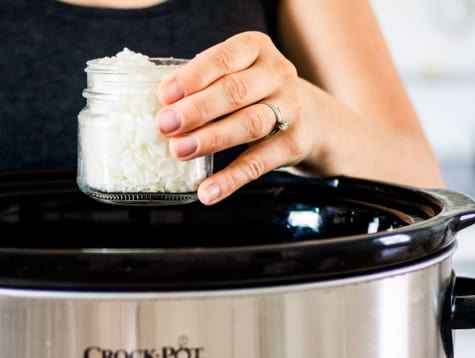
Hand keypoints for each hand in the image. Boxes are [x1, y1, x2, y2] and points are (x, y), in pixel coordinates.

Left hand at [156, 32, 308, 204]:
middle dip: (197, 109)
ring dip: (211, 139)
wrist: (310, 118)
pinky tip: (207, 192)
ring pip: (249, 124)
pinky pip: (258, 164)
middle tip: (165, 125)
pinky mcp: (293, 145)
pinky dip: (230, 180)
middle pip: (235, 92)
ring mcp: (290, 109)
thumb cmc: (252, 93)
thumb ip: (200, 86)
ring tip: (179, 150)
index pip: (223, 58)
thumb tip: (163, 104)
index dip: (193, 77)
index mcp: (255, 49)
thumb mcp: (231, 76)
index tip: (165, 95)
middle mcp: (277, 74)